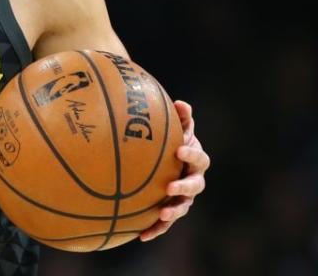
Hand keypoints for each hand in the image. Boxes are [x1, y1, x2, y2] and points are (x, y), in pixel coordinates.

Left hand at [139, 99, 209, 241]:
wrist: (165, 160)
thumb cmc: (170, 141)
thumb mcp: (175, 128)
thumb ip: (180, 118)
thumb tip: (181, 103)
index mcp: (195, 160)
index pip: (199, 158)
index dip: (191, 154)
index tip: (179, 150)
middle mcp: (193, 181)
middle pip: (195, 186)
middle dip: (184, 187)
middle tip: (170, 186)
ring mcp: (183, 198)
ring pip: (182, 207)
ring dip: (173, 212)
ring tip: (161, 213)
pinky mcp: (170, 210)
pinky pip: (164, 223)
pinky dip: (155, 229)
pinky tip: (141, 235)